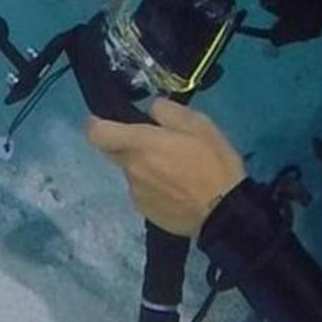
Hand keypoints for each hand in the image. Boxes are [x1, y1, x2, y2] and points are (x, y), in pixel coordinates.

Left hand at [85, 98, 246, 236]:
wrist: (225, 213)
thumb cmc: (213, 164)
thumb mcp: (199, 125)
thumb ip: (169, 111)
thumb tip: (152, 109)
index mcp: (140, 144)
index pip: (97, 133)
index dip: (96, 124)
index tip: (106, 120)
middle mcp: (131, 169)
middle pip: (114, 152)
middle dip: (126, 145)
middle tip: (155, 144)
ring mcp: (136, 193)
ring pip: (131, 172)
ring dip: (144, 167)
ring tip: (175, 171)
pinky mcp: (146, 212)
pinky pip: (142, 192)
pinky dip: (153, 187)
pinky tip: (176, 190)